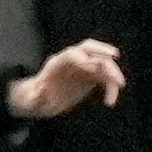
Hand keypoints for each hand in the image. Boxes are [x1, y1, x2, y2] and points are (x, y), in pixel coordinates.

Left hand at [8, 38, 124, 119]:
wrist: (43, 100)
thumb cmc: (35, 99)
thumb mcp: (31, 100)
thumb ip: (34, 96)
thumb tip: (36, 94)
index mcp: (57, 63)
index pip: (71, 54)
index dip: (81, 58)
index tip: (92, 67)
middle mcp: (72, 61)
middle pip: (89, 49)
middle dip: (102, 50)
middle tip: (115, 56)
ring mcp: (84, 67)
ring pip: (102, 63)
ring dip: (112, 72)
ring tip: (119, 87)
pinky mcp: (92, 77)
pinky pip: (106, 78)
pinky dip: (111, 87)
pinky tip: (109, 102)